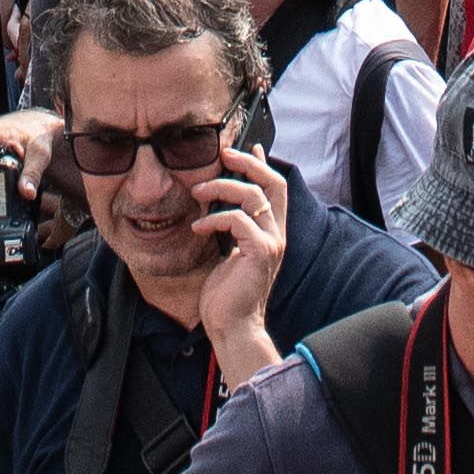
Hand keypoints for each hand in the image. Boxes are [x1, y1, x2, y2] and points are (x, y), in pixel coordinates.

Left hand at [188, 145, 288, 376]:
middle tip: (223, 154)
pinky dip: (214, 218)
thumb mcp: (229, 252)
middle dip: (248, 163)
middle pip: (273, 183)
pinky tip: (198, 228)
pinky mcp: (259, 253)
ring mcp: (271, 244)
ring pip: (253, 195)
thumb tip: (223, 205)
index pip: (276, 188)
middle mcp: (276, 235)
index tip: (248, 147)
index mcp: (271, 233)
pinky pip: (238, 220)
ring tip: (197, 193)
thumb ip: (232, 228)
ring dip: (221, 188)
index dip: (263, 164)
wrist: (231, 326)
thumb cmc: (227, 295)